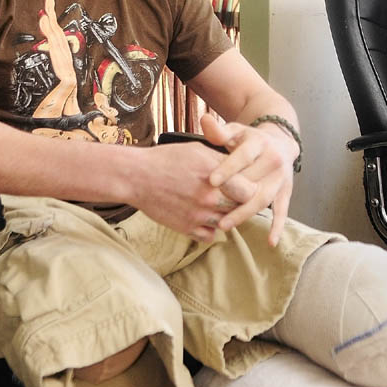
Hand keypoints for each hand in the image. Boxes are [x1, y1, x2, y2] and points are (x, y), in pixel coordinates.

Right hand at [132, 140, 257, 243]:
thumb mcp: (198, 150)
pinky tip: (204, 218)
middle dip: (239, 203)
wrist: (137, 177)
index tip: (245, 186)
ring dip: (225, 216)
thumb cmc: (167, 159)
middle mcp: (210, 198)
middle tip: (233, 197)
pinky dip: (210, 230)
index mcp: (216, 176)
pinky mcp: (187, 228)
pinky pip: (210, 237)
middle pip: (240, 209)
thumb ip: (221, 160)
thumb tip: (241, 166)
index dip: (250, 189)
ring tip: (216, 206)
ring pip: (226, 223)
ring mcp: (199, 215)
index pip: (250, 192)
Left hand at [200, 113, 296, 246]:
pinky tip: (271, 242)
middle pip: (252, 182)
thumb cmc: (248, 139)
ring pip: (263, 198)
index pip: (243, 157)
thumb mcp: (235, 131)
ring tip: (224, 224)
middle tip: (212, 209)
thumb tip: (204, 120)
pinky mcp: (286, 191)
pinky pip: (283, 210)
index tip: (212, 181)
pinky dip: (278, 227)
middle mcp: (273, 160)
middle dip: (232, 196)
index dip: (228, 169)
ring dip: (245, 213)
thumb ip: (218, 130)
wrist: (280, 141)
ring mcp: (281, 178)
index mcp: (259, 144)